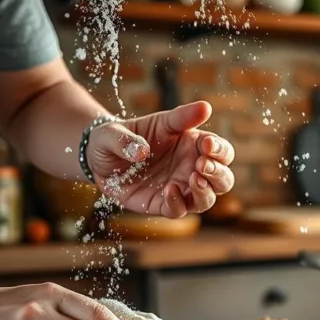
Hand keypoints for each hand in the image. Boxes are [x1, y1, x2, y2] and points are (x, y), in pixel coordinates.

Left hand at [85, 101, 235, 217]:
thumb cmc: (120, 135)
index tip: (206, 144)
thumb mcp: (148, 119)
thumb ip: (172, 117)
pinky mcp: (162, 204)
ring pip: (209, 197)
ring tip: (193, 179)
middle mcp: (190, 168)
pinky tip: (168, 190)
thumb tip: (204, 109)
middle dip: (219, 173)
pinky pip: (180, 210)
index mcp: (192, 144)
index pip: (222, 150)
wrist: (95, 157)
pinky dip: (178, 203)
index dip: (220, 149)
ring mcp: (179, 188)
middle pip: (224, 178)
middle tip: (202, 166)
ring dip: (206, 191)